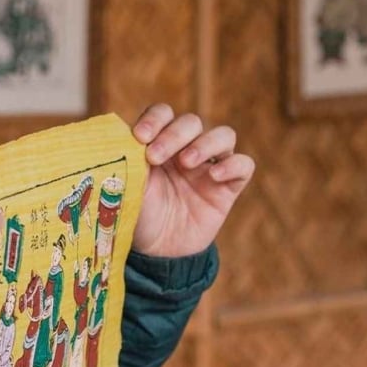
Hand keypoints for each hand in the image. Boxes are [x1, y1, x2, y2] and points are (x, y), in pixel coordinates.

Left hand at [130, 104, 254, 258]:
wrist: (156, 252)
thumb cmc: (139, 216)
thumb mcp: (128, 187)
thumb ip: (129, 161)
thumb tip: (123, 138)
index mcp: (160, 143)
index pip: (164, 114)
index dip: (155, 119)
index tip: (140, 137)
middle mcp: (187, 150)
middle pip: (192, 122)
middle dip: (174, 135)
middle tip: (155, 157)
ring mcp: (210, 167)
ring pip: (223, 135)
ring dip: (205, 144)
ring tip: (187, 163)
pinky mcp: (229, 187)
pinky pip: (243, 165)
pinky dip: (232, 165)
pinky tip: (214, 176)